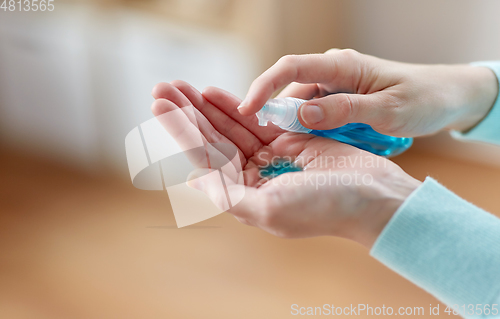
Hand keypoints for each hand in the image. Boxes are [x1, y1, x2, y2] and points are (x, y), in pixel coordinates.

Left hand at [151, 81, 420, 247]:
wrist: (374, 197)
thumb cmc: (325, 208)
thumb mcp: (271, 208)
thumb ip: (230, 195)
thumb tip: (194, 182)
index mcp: (245, 195)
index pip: (204, 157)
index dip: (180, 130)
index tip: (159, 105)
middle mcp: (253, 176)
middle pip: (212, 139)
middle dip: (186, 113)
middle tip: (162, 87)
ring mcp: (271, 157)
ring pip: (230, 127)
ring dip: (205, 106)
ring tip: (181, 85)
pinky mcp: (290, 140)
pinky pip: (257, 120)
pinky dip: (237, 106)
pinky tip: (215, 92)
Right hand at [237, 49, 497, 136]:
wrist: (447, 97)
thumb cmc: (422, 99)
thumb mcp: (386, 110)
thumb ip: (343, 111)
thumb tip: (299, 115)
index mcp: (342, 65)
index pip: (291, 68)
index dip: (263, 87)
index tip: (246, 110)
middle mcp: (333, 71)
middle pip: (288, 88)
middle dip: (267, 111)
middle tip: (250, 138)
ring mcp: (336, 86)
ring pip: (298, 103)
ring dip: (285, 124)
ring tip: (275, 149)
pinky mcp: (340, 99)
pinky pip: (312, 113)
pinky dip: (302, 128)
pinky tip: (298, 146)